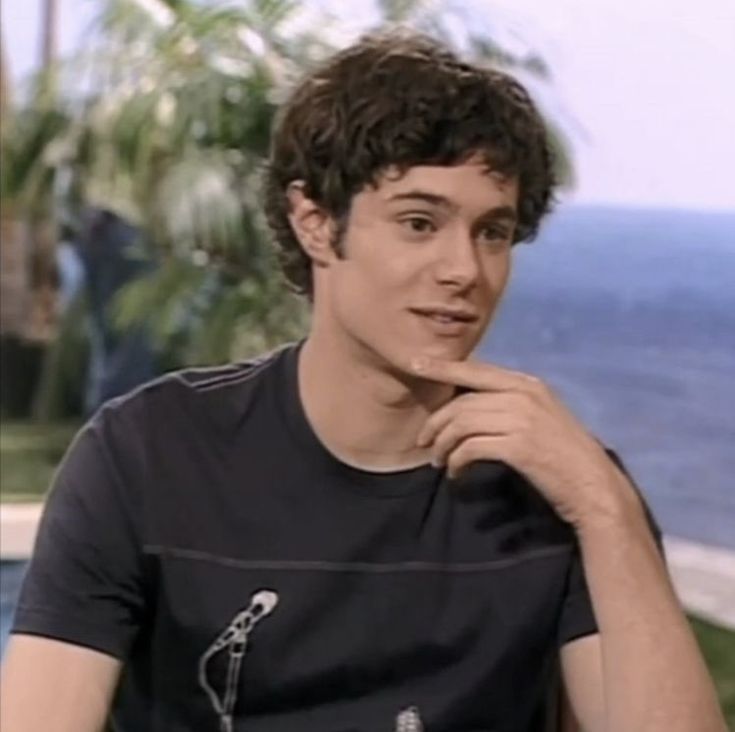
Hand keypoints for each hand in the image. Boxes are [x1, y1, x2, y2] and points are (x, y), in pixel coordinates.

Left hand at [412, 356, 634, 527]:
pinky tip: (456, 473)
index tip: (416, 364)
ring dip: (443, 445)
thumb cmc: (564, 453)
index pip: (476, 370)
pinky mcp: (518, 446)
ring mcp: (521, 419)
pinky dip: (456, 461)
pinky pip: (470, 448)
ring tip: (439, 461)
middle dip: (436, 422)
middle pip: (462, 402)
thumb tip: (468, 405)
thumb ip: (509, 403)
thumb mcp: (541, 415)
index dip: (443, 367)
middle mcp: (523, 395)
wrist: (594, 485)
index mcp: (528, 383)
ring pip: (461, 424)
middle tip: (424, 442)